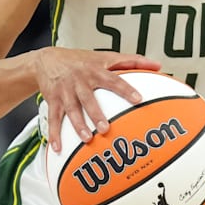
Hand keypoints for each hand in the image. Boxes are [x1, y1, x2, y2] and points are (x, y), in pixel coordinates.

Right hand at [33, 47, 160, 151]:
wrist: (47, 60)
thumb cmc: (81, 60)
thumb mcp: (105, 57)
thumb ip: (132, 61)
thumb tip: (157, 65)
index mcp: (95, 70)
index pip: (113, 79)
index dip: (125, 89)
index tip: (137, 99)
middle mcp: (80, 81)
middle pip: (89, 98)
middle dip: (96, 114)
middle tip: (106, 129)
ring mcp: (65, 92)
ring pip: (72, 110)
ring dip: (78, 125)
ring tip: (87, 139)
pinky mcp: (53, 101)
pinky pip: (53, 119)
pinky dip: (54, 134)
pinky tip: (58, 148)